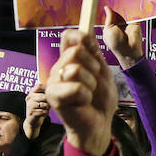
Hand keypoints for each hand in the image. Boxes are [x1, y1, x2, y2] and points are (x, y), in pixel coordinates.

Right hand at [23, 81, 50, 139]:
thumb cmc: (40, 109)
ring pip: (44, 104)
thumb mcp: (42, 100)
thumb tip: (55, 88)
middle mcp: (29, 98)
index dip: (46, 88)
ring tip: (45, 109)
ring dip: (47, 108)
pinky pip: (43, 112)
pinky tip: (42, 114)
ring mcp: (29, 105)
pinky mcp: (31, 113)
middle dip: (48, 101)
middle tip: (47, 105)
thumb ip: (46, 94)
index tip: (50, 93)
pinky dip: (45, 113)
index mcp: (31, 93)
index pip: (39, 85)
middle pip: (44, 96)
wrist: (33, 121)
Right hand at [44, 29, 115, 155]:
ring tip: (89, 93)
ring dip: (90, 83)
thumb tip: (84, 32)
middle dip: (93, 67)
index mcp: (71, 59)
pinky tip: (83, 102)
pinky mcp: (53, 95)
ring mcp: (54, 80)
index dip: (81, 37)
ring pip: (75, 69)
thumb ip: (93, 53)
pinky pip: (75, 87)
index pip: (69, 36)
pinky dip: (86, 95)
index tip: (91, 49)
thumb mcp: (102, 71)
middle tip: (94, 82)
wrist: (99, 123)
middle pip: (76, 51)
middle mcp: (60, 67)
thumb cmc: (100, 99)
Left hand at [101, 6, 144, 68]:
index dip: (108, 9)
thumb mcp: (108, 30)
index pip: (109, 15)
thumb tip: (107, 8)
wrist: (129, 49)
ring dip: (123, 8)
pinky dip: (131, 9)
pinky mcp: (135, 21)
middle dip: (115, 7)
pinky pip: (133, 13)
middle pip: (117, 12)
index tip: (106, 1)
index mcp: (110, 26)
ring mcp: (127, 22)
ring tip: (121, 3)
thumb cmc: (116, 44)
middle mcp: (119, 24)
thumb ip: (109, 18)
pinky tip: (128, 5)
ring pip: (124, 11)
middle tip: (114, 0)